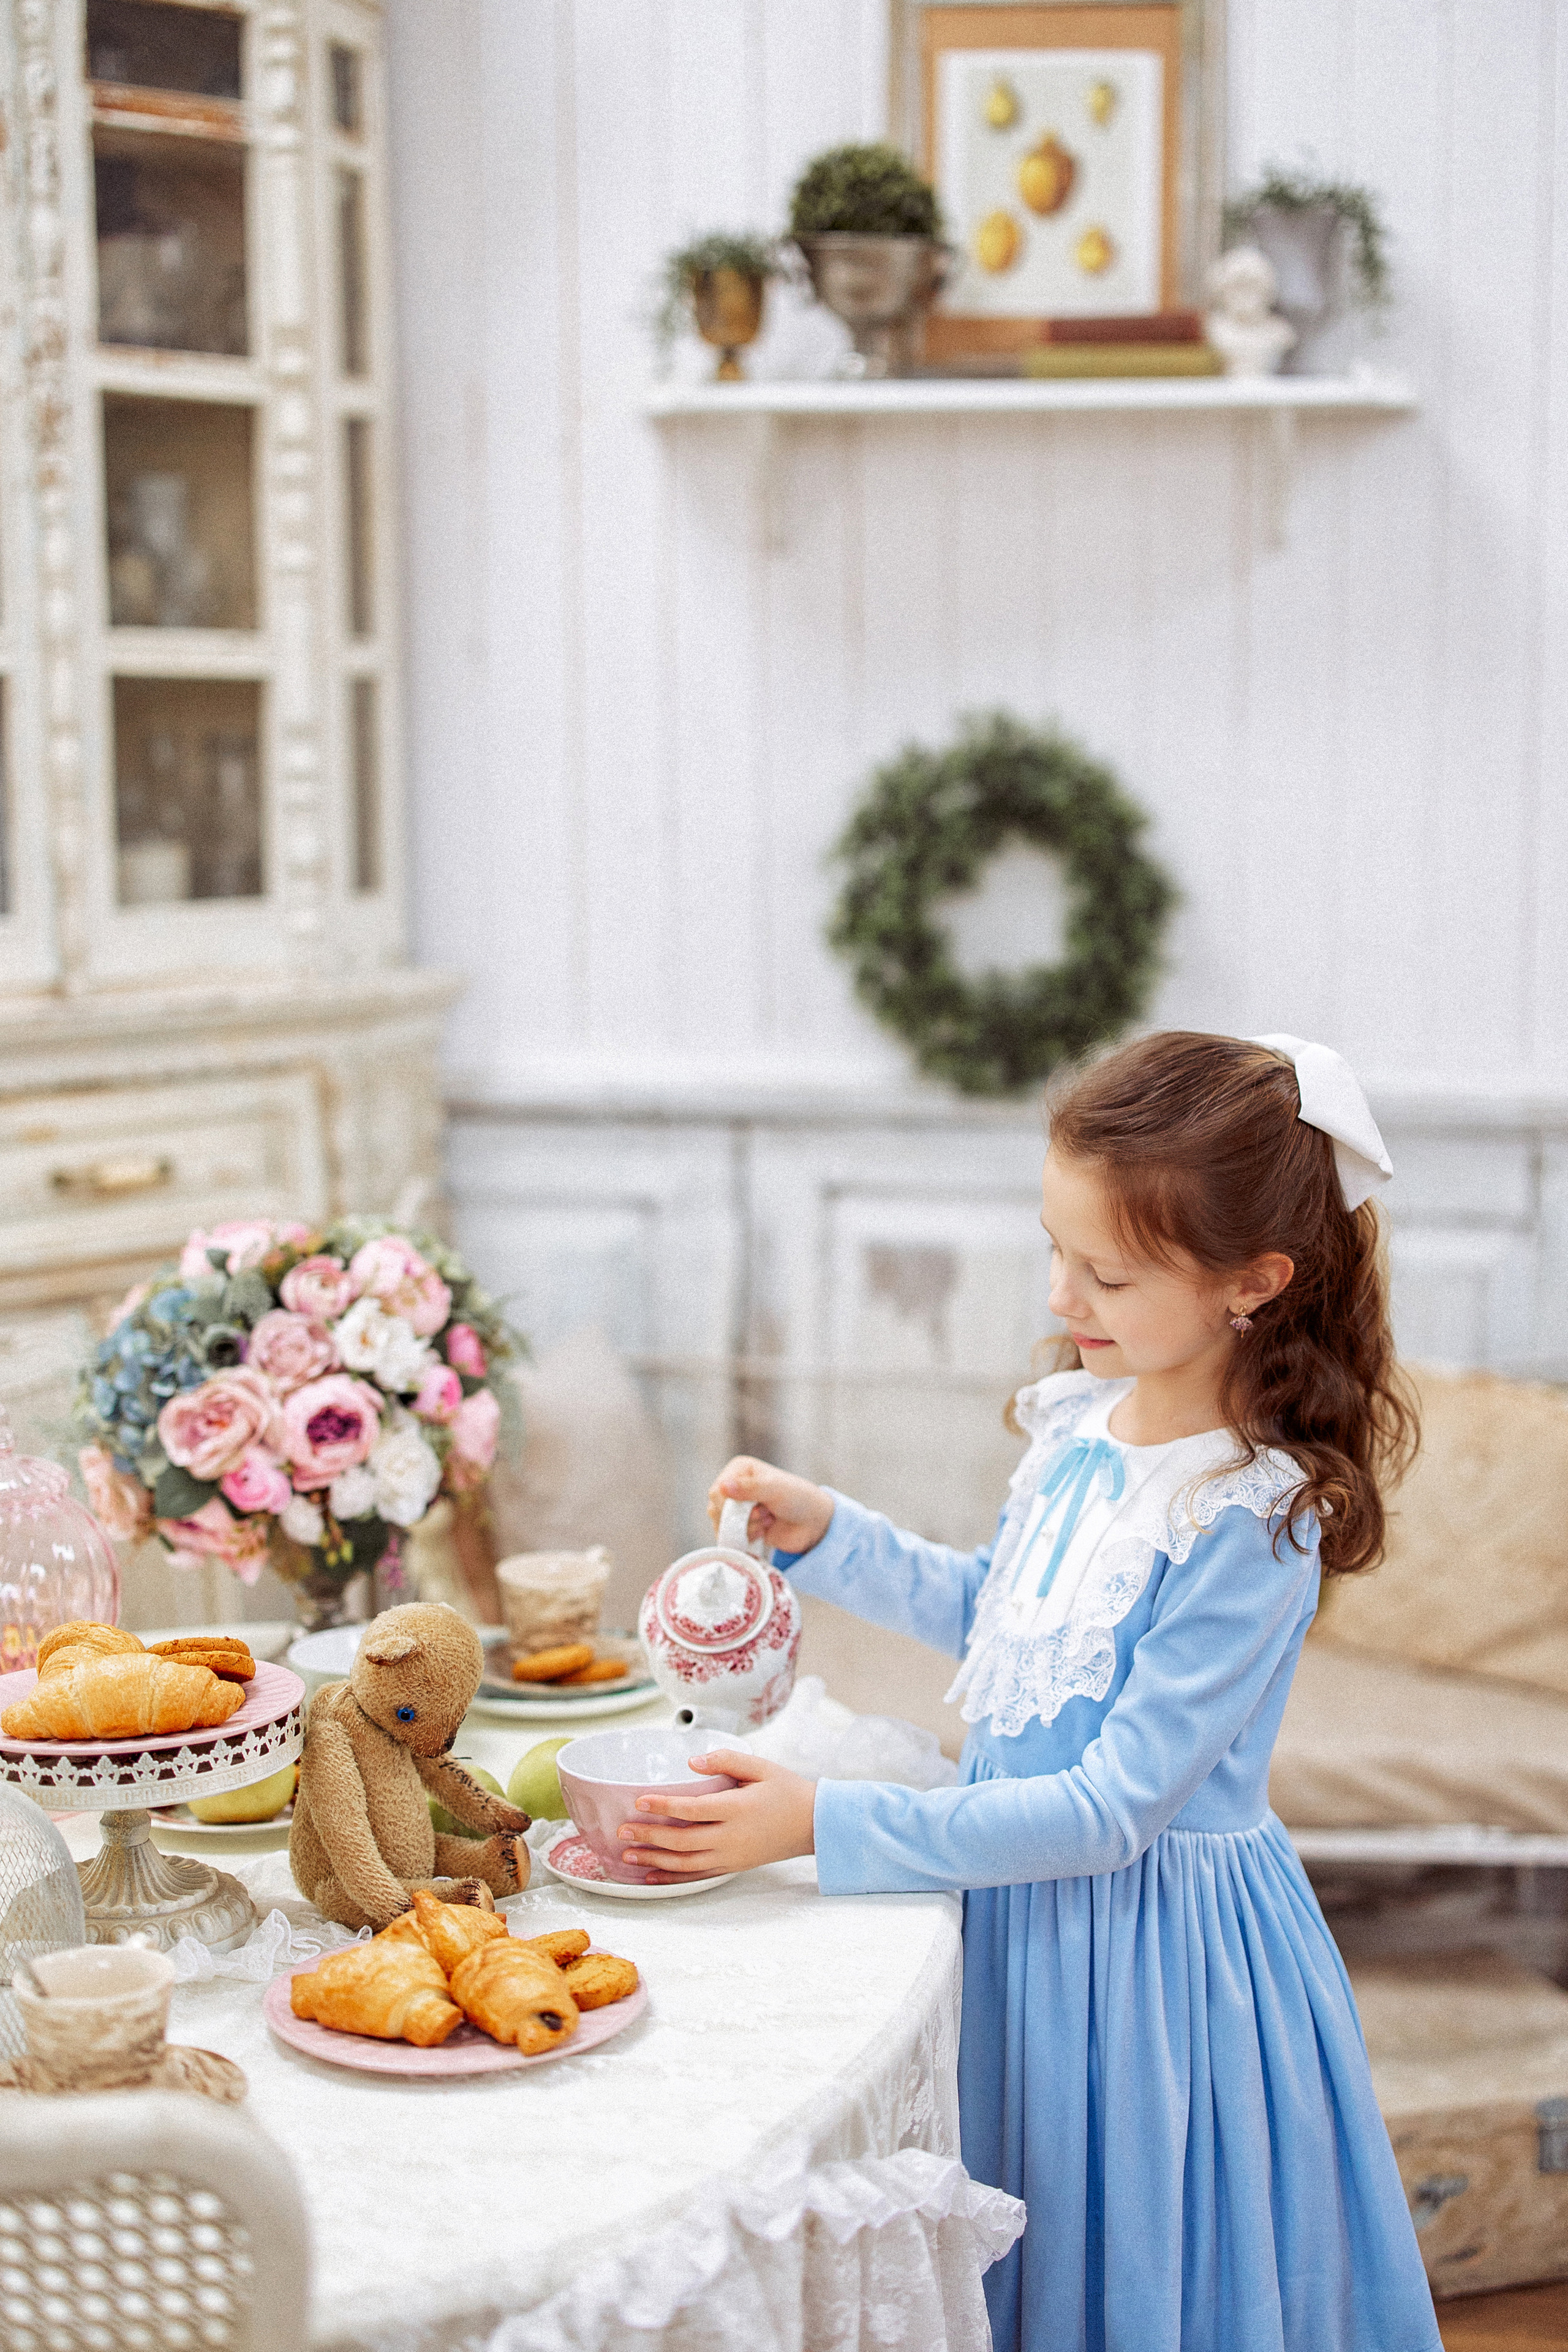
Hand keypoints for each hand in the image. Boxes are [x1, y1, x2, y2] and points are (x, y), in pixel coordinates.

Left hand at [616, 1750, 816, 1882]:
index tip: (639, 1801)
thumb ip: (726, 1760)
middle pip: (682, 1841)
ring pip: (685, 1863)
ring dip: (654, 1860)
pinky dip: (672, 1878)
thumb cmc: (787, 1791)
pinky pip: (697, 1876)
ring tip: (627, 1854)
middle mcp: (732, 1837)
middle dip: (649, 1836)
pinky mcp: (732, 1867)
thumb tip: (692, 1761)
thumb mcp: (761, 1767)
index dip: (663, 1806)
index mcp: (737, 1809)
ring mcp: (731, 1856)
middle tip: (622, 1830)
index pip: (692, 1809)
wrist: (814, 1824)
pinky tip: (651, 1876)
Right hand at [707, 1456, 832, 1555]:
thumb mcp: (775, 1489)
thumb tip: (722, 1486)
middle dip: (743, 1517)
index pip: (718, 1490)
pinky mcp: (740, 1527)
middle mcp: (734, 1487)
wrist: (813, 1524)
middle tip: (766, 1512)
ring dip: (748, 1527)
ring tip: (768, 1520)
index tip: (756, 1506)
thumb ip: (750, 1487)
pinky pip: (729, 1537)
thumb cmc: (798, 1498)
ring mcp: (736, 1508)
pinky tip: (764, 1531)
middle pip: (715, 1509)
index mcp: (740, 1470)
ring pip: (721, 1525)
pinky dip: (747, 1537)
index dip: (732, 1505)